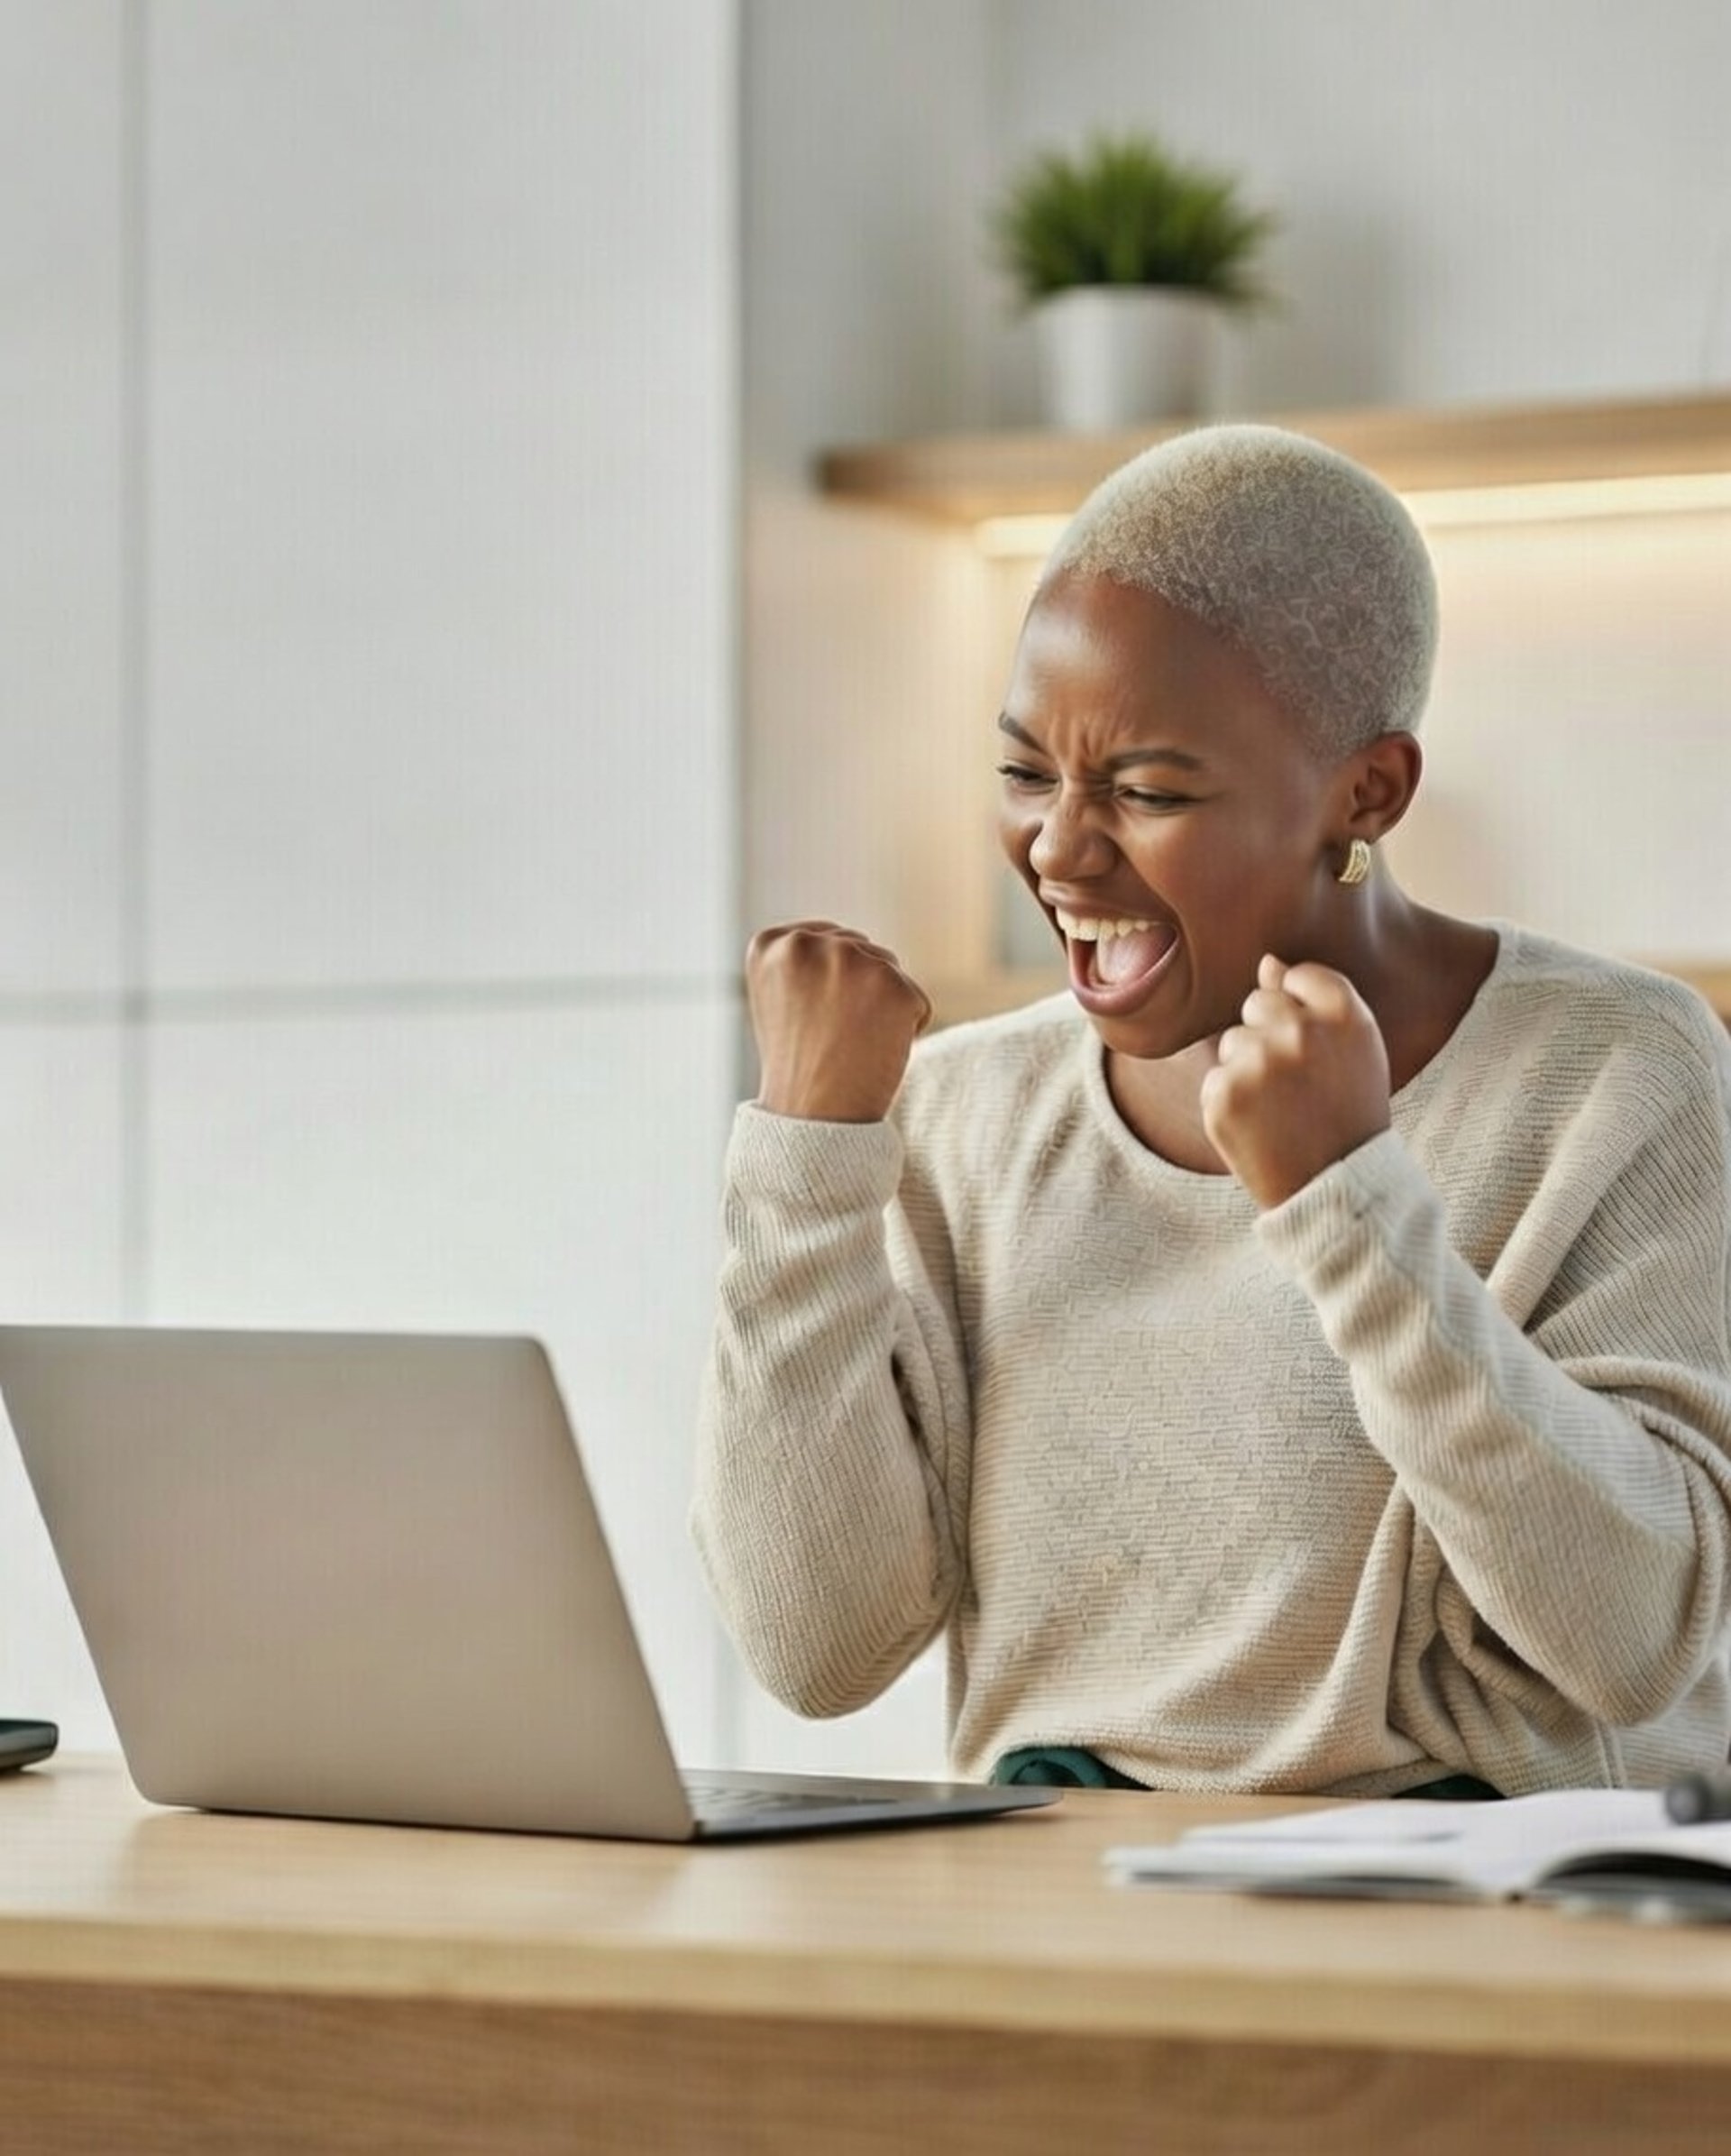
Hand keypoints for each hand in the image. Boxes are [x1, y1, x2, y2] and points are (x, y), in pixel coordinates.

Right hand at [747, 921, 932, 1121]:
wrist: (812, 1122)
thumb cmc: (798, 1068)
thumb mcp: (781, 1000)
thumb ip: (807, 961)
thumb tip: (858, 943)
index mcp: (769, 945)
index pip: (827, 940)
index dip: (828, 986)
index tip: (811, 1021)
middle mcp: (806, 944)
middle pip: (862, 950)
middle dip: (858, 991)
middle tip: (833, 1038)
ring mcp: (851, 962)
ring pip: (890, 971)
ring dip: (883, 1006)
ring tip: (851, 1046)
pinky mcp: (894, 987)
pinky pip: (917, 1001)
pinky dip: (907, 1030)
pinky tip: (875, 1054)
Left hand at [1199, 954, 1390, 1207]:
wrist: (1335, 1186)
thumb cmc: (1347, 1112)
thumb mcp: (1354, 1050)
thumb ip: (1317, 998)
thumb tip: (1267, 961)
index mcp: (1346, 1014)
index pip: (1297, 975)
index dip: (1301, 1011)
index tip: (1315, 1050)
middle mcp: (1303, 1031)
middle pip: (1258, 1001)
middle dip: (1269, 1034)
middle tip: (1298, 1085)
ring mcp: (1260, 1062)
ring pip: (1233, 1039)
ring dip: (1248, 1068)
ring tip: (1281, 1108)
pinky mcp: (1224, 1093)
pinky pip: (1215, 1077)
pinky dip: (1230, 1101)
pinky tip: (1260, 1126)